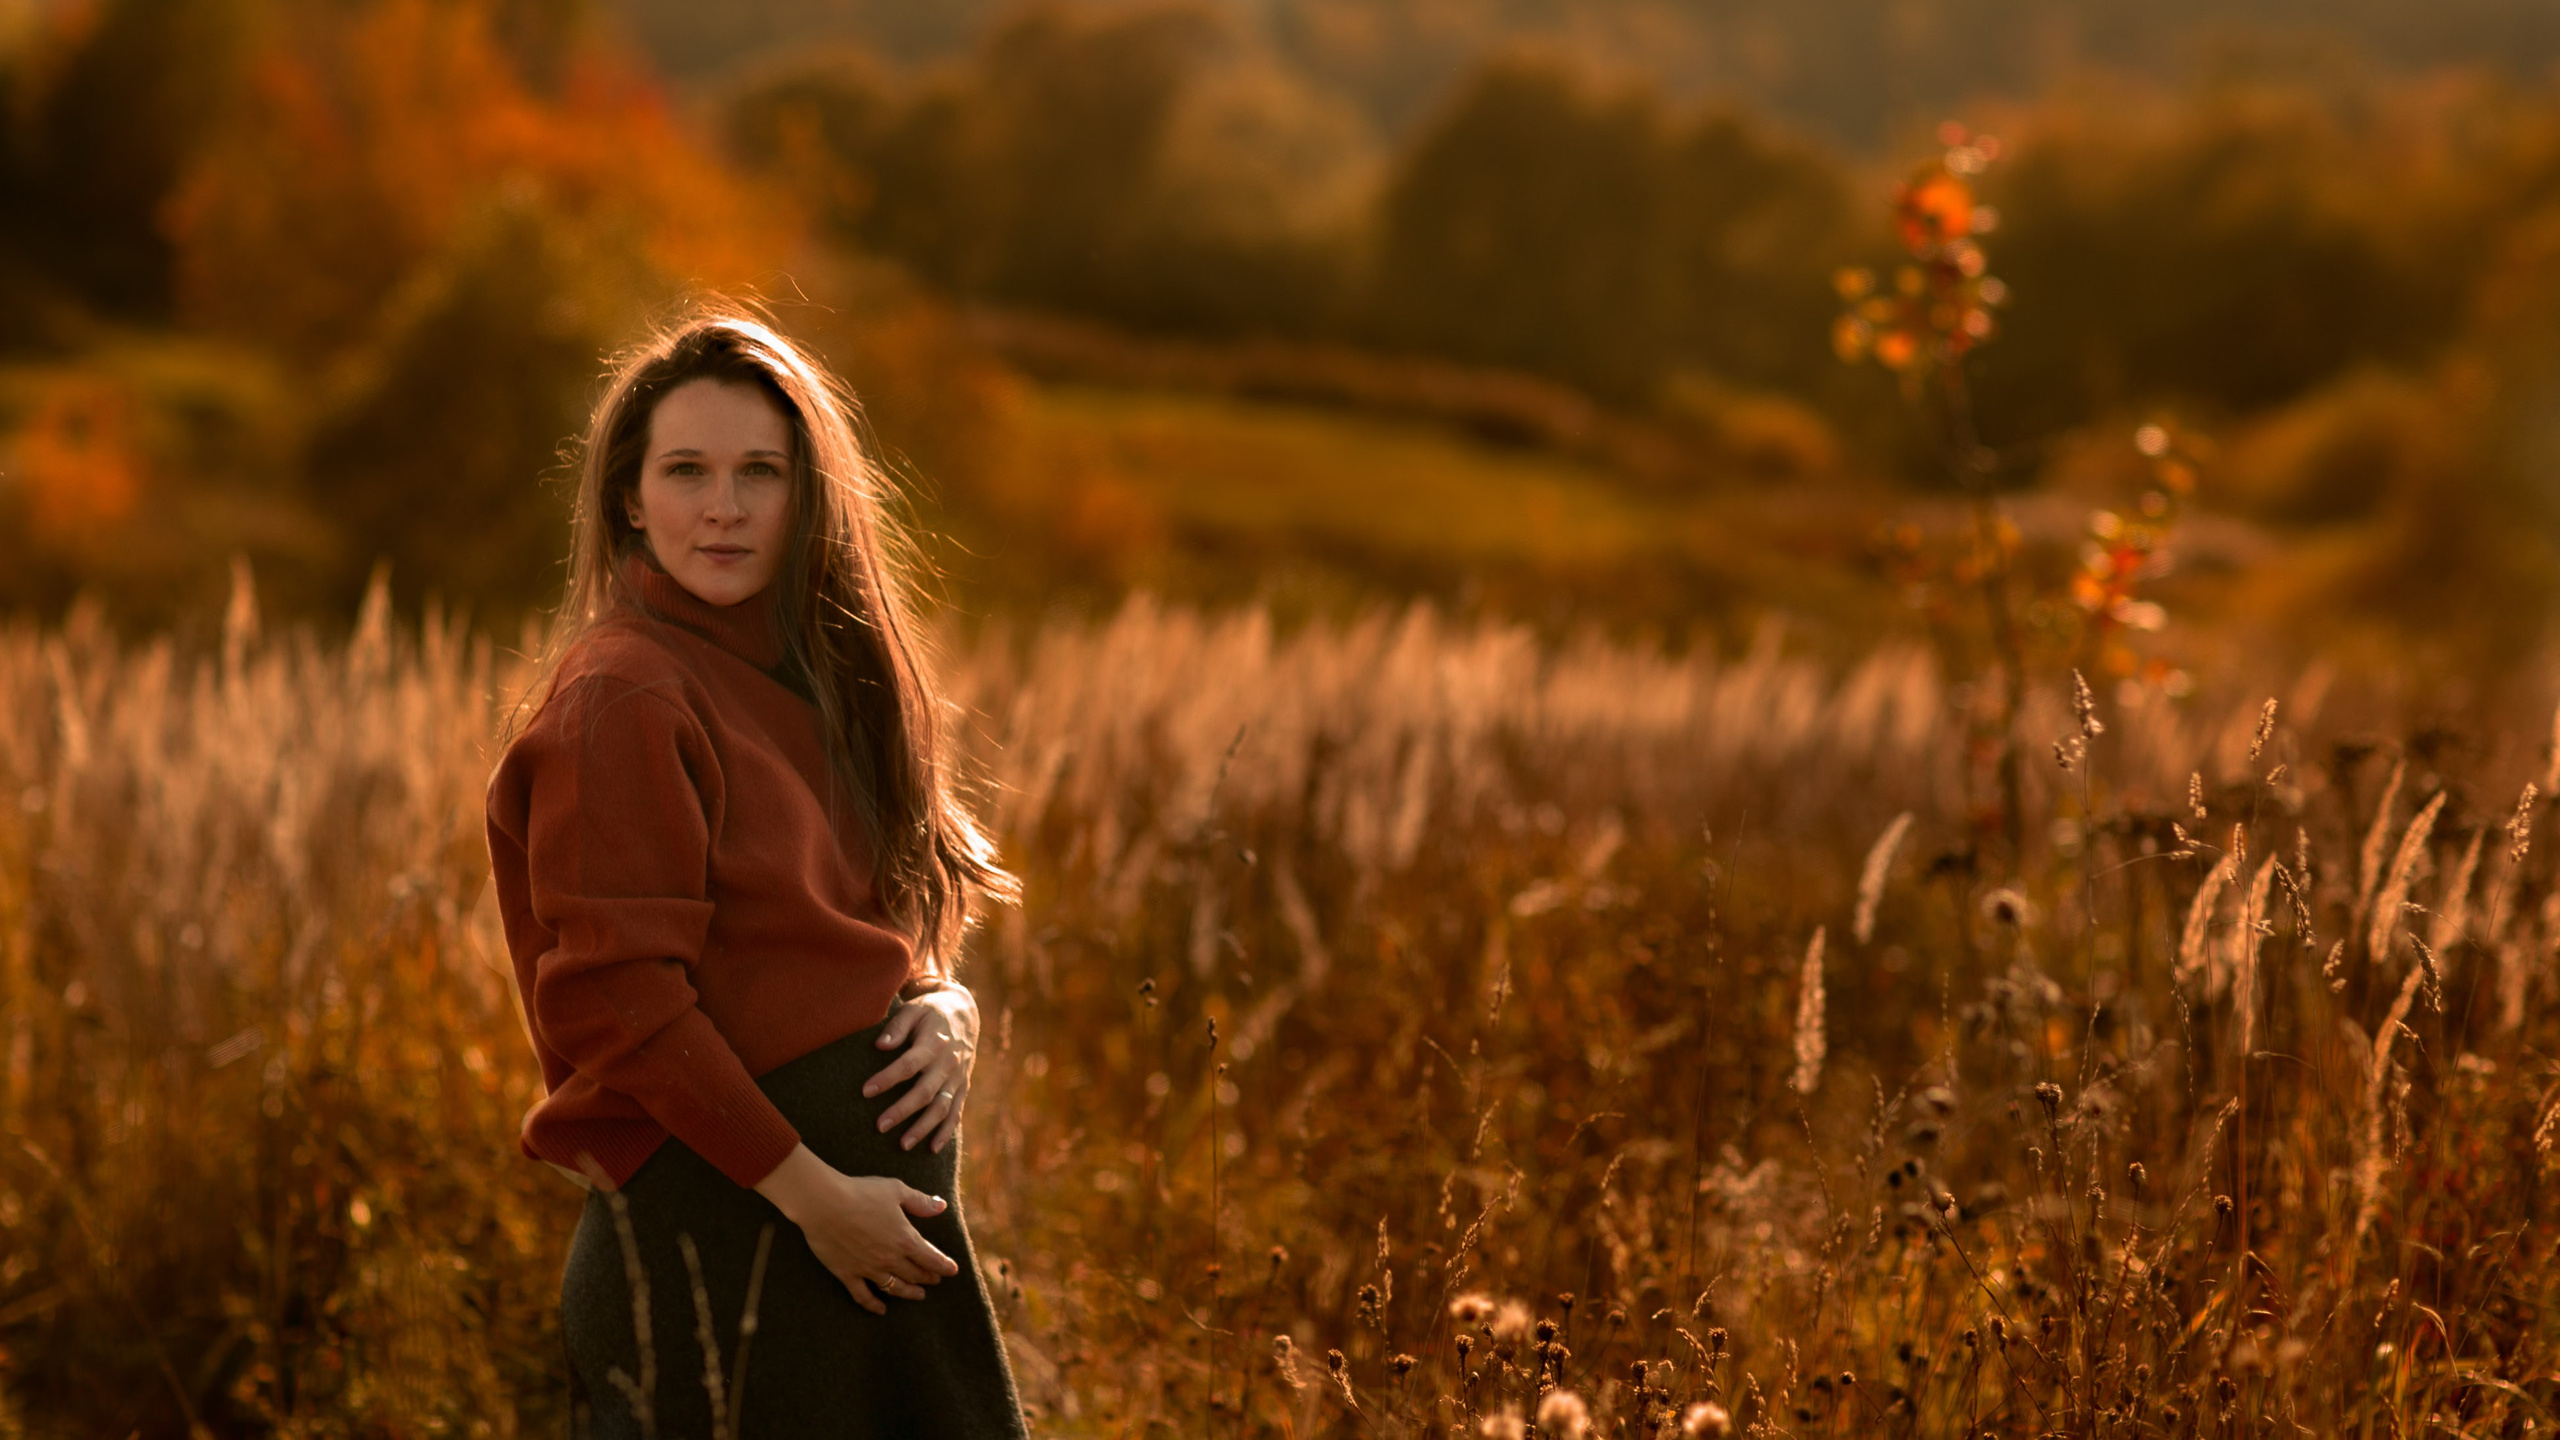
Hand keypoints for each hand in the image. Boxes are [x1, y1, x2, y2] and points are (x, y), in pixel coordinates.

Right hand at [753, 1145, 956, 1313]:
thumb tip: (941, 1206)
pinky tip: (881, 1310)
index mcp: (905, 1239)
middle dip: (928, 1278)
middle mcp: (890, 1259)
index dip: (944, 1266)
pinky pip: (863, 1296)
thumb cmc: (861, 1192)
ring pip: (895, 1288)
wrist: (824, 1204)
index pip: (931, 1258)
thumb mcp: (896, 1191)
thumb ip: (920, 1202)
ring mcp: (868, 1269)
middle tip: (935, 1280)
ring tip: (918, 1295)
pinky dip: (874, 1305)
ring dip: (909, 1292)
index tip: (953, 1271)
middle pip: (915, 1274)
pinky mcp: (848, 1274)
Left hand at [865, 984, 978, 1152]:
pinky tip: (932, 1148)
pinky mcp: (963, 1087)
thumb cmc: (930, 1013)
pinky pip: (956, 1113)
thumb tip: (880, 1045)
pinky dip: (946, 1131)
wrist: (964, 1014)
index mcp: (933, 1043)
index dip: (887, 1079)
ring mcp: (958, 1078)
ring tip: (903, 1145)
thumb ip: (897, 1027)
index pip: (908, 1065)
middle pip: (925, 1091)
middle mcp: (948, 1063)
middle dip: (903, 1111)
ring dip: (923, 1128)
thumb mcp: (914, 1011)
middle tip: (879, 1126)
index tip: (865, 1092)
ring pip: (941, 1107)